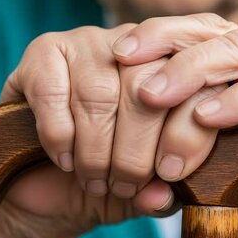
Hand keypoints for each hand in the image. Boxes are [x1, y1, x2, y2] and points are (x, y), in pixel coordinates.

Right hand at [0, 24, 221, 237]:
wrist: (47, 184)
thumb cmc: (106, 180)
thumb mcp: (143, 194)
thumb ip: (161, 195)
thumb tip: (164, 195)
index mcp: (177, 70)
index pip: (194, 86)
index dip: (185, 133)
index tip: (170, 174)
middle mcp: (138, 45)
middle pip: (143, 88)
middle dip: (134, 149)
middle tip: (124, 185)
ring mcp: (88, 42)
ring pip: (97, 93)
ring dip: (94, 150)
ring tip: (94, 181)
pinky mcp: (44, 51)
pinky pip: (53, 93)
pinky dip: (59, 136)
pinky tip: (64, 160)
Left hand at [112, 13, 237, 237]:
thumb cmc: (230, 198)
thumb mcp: (181, 160)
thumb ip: (155, 136)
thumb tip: (107, 125)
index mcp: (237, 69)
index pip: (195, 33)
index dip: (157, 36)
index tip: (117, 55)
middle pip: (216, 34)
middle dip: (168, 48)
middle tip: (129, 70)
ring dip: (195, 71)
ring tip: (155, 96)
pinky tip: (208, 116)